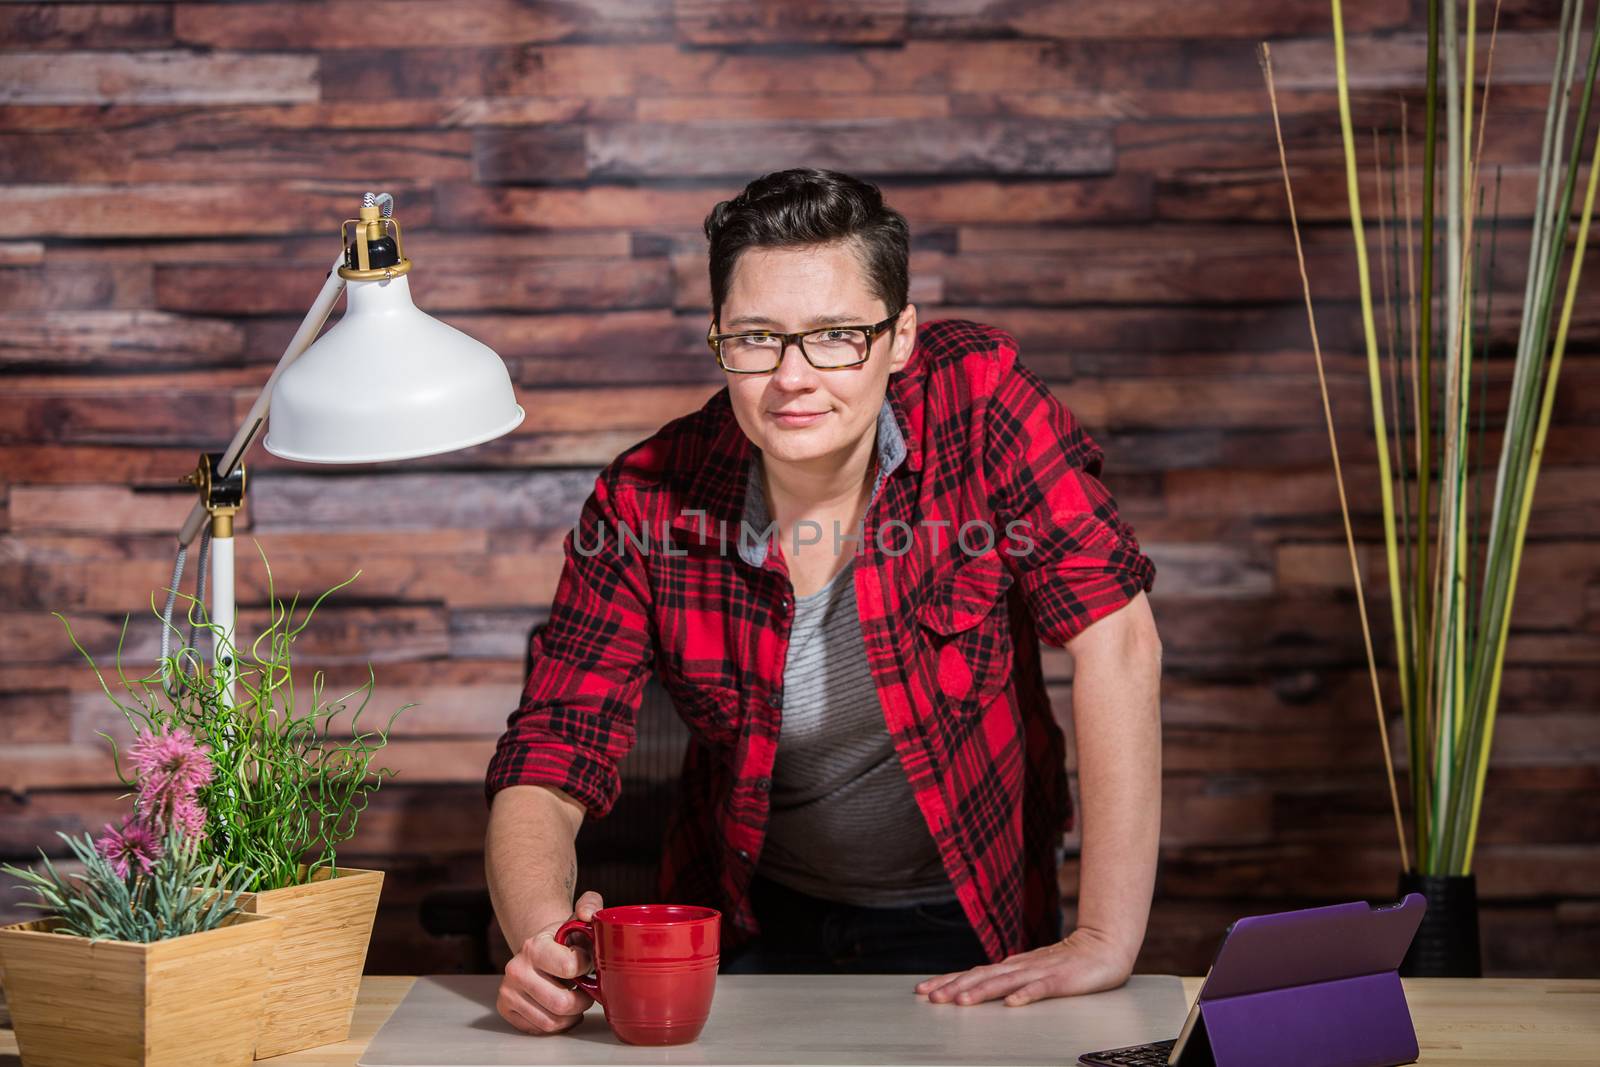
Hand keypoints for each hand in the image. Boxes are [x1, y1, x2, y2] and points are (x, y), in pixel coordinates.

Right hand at [497, 890, 604, 1033]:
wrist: (538, 949)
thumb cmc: (564, 938)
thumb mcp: (578, 916)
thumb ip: (590, 905)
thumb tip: (588, 914)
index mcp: (534, 946)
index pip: (570, 967)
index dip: (587, 967)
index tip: (588, 962)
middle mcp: (515, 969)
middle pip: (562, 1003)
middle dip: (583, 999)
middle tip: (586, 989)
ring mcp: (508, 991)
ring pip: (552, 1022)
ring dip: (572, 1015)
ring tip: (575, 998)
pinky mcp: (505, 1008)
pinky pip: (540, 1029)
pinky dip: (557, 1023)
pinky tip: (560, 1008)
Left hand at [914, 927, 1133, 1006]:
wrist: (1102, 948)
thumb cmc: (1065, 964)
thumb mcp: (1029, 971)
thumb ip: (1005, 979)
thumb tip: (975, 987)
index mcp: (1011, 966)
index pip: (973, 973)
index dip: (948, 981)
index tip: (923, 990)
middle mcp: (1020, 967)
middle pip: (982, 977)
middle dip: (955, 987)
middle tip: (932, 997)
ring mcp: (1040, 972)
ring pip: (1005, 982)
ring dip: (981, 992)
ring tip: (961, 1002)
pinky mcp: (1061, 980)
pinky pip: (1041, 989)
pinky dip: (1025, 995)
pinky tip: (1011, 1004)